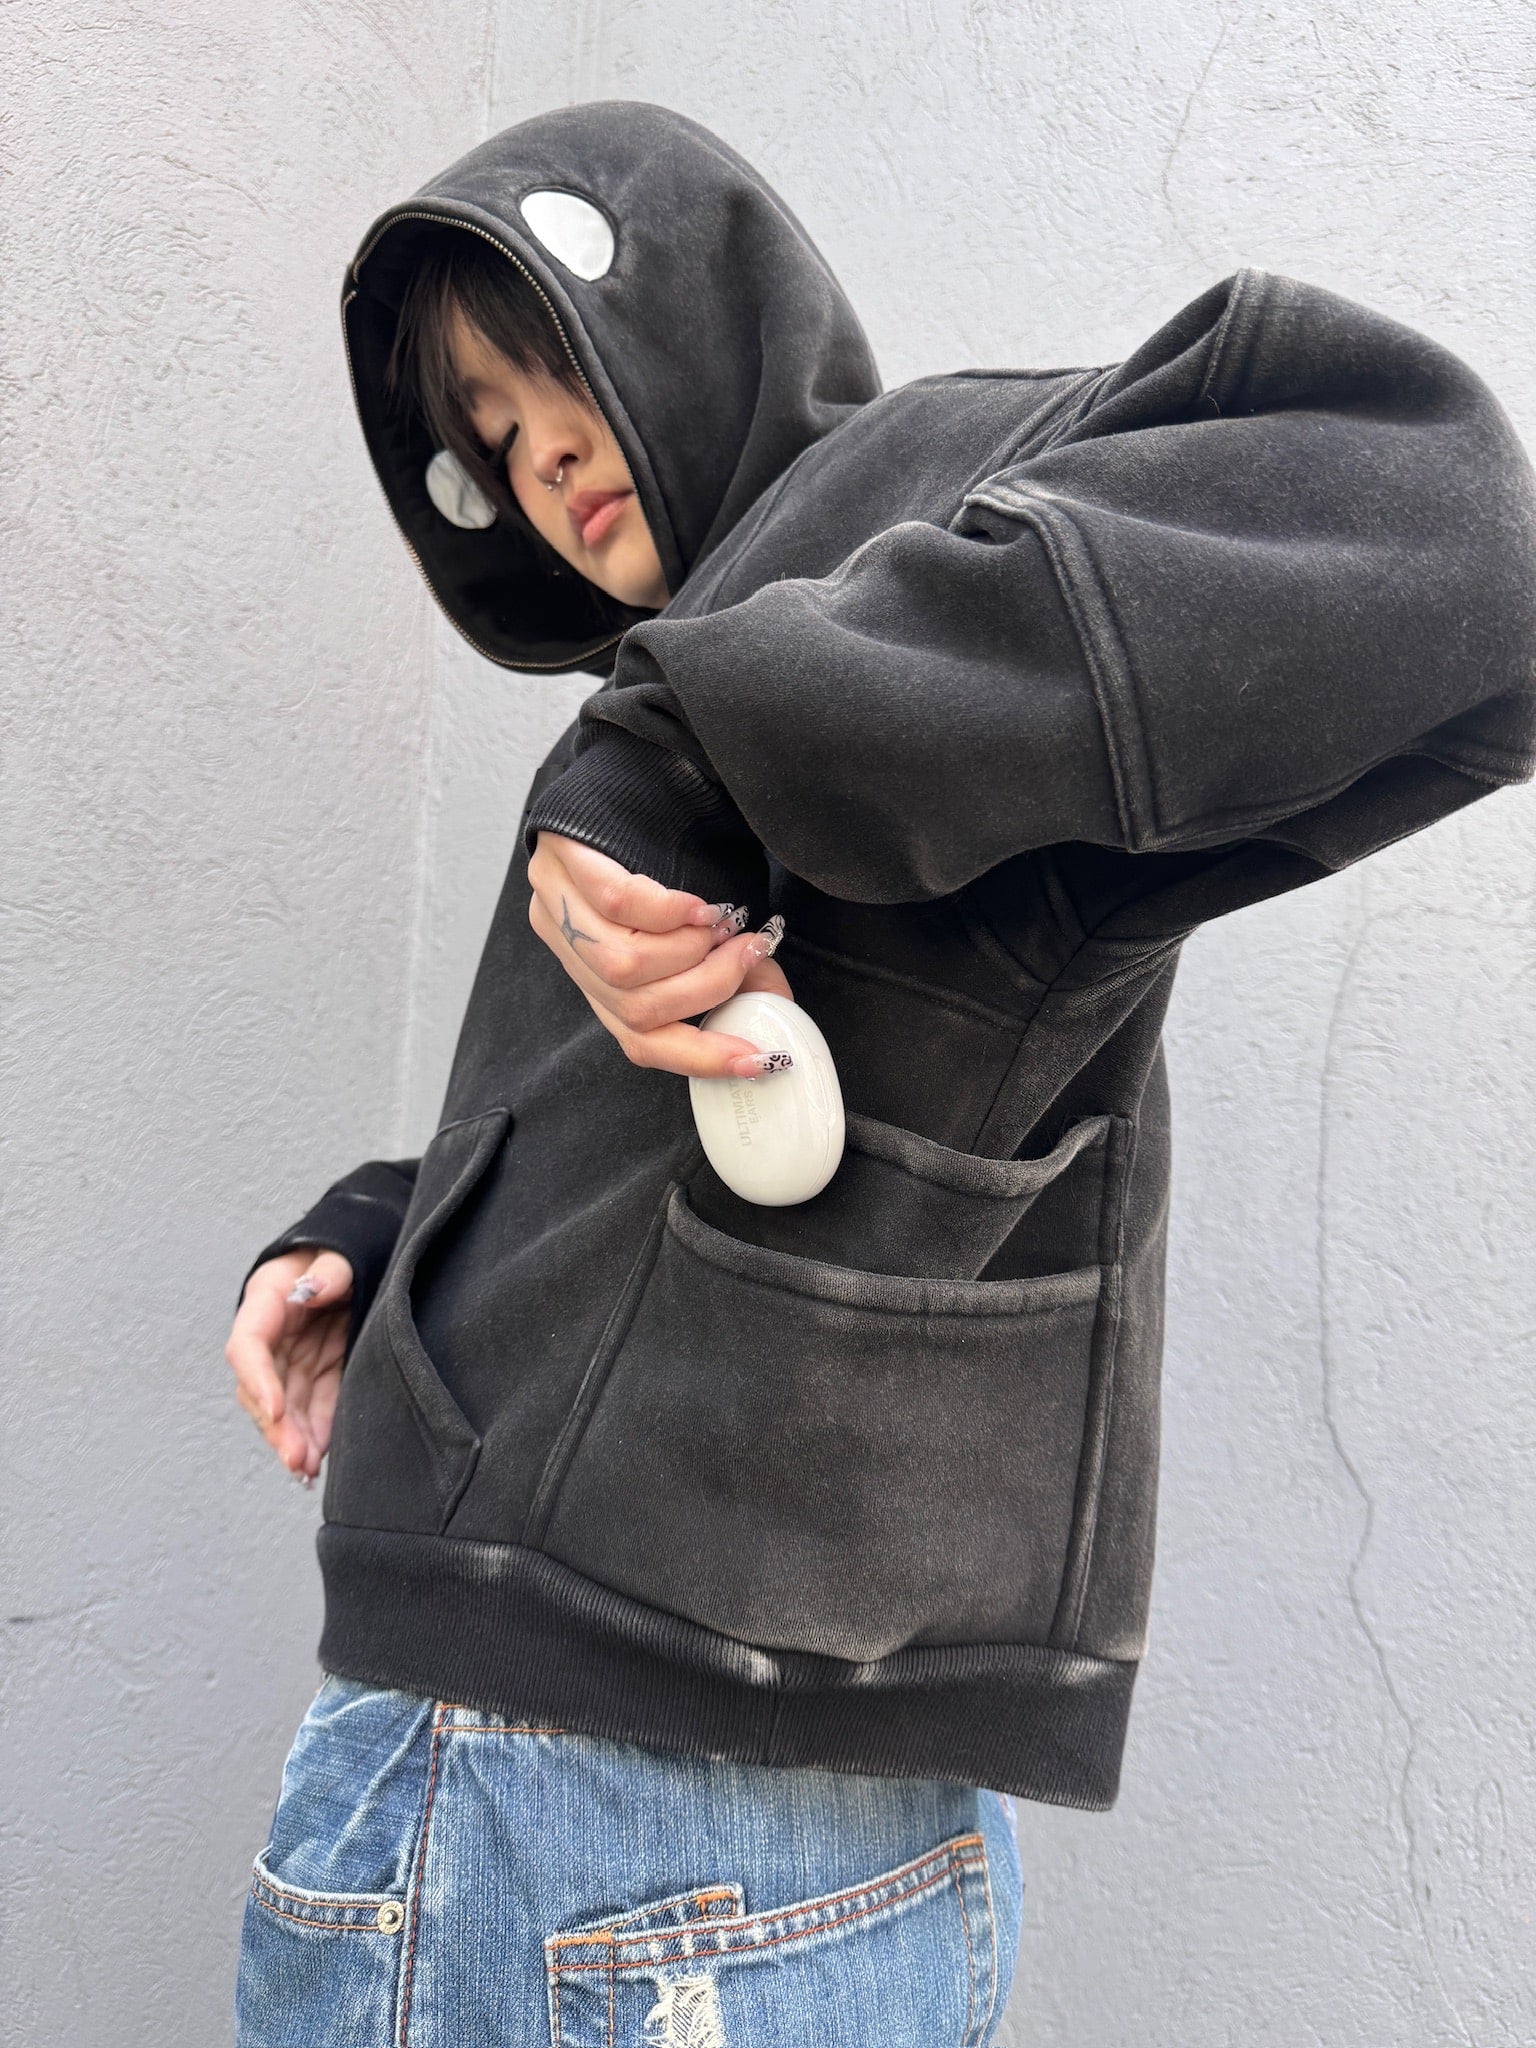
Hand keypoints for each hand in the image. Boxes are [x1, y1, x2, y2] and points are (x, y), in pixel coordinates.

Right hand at [226, 1248, 352, 1483]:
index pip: (248, 1345)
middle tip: (296, 1457)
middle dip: (277, 1426)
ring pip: (285, 1406)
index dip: (258, 1379)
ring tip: (306, 1468)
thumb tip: (313, 1289)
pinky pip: (313, 1407)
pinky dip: (316, 1432)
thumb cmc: (340, 1246)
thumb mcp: (337, 1250)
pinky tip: (320, 1457)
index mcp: (267, 1300)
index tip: (276, 1409)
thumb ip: (330, 1270)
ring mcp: (293, 1356)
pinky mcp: (316, 1370)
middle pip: (262, 1387)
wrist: (354, 1252)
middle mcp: (272, 1334)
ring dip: (294, 1439)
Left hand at [528, 831, 794, 1078]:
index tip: (757, 1058)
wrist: (640, 768)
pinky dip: (668, 914)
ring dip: (691, 953)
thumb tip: (773, 1002)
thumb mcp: (697, 923)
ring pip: (624, 969)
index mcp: (596, 976)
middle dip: (708, 990)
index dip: (700, 1057)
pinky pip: (615, 906)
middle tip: (750, 954)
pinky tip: (698, 906)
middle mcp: (569, 948)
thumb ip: (729, 964)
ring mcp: (555, 905)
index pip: (638, 1041)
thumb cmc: (668, 849)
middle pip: (636, 1010)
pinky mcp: (559, 861)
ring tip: (722, 924)